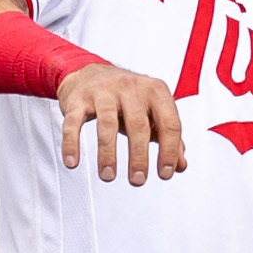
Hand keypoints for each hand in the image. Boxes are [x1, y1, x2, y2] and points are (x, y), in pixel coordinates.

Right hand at [57, 64, 187, 184]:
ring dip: (107, 154)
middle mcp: (131, 88)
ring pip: (107, 124)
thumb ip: (168, 137)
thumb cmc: (127, 98)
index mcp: (155, 91)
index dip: (169, 151)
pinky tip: (73, 162)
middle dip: (139, 157)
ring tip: (108, 176)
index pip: (170, 123)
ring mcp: (103, 92)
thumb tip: (180, 166)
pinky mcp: (78, 99)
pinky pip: (73, 122)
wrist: (90, 72)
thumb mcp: (152, 112)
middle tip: (137, 181)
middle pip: (138, 125)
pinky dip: (72, 143)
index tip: (164, 174)